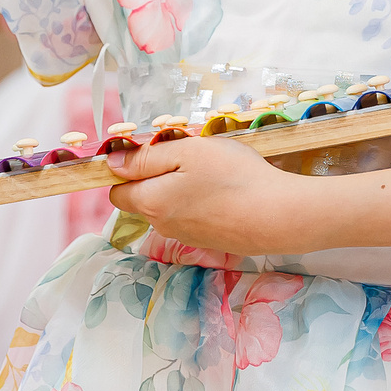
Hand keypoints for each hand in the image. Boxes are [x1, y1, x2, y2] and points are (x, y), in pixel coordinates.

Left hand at [106, 133, 314, 254]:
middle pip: (143, 198)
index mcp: (150, 203)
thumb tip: (111, 164)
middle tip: (190, 156)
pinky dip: (201, 201)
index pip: (117, 190)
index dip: (129, 168)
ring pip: (169, 206)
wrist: (278, 215)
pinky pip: (192, 216)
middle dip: (157, 177)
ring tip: (212, 171)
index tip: (154, 150)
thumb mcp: (187, 151)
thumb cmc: (233, 177)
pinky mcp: (209, 240)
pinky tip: (226, 190)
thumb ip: (146, 157)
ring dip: (181, 188)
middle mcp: (162, 225)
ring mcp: (186, 235)